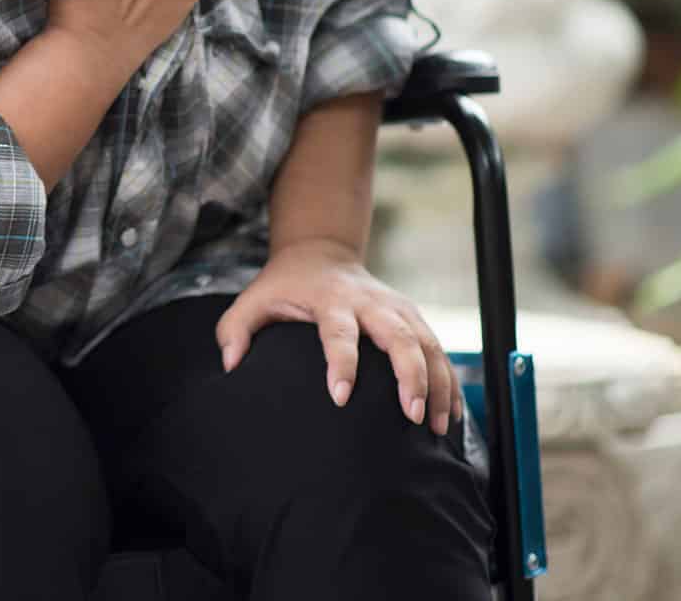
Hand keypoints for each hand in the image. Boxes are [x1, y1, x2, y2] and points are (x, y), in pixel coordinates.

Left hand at [215, 239, 463, 435]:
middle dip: (409, 375)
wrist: (320, 253)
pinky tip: (450, 414)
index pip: (338, 332)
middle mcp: (370, 302)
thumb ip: (236, 329)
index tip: (340, 397)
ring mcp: (397, 308)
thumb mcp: (254, 299)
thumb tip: (230, 365)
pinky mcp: (413, 316)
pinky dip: (448, 381)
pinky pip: (439, 350)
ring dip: (436, 384)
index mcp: (331, 299)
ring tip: (435, 426)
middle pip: (398, 337)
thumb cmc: (285, 285)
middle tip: (410, 415)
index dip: (341, 363)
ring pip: (428, 343)